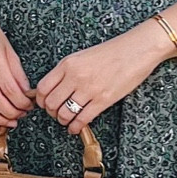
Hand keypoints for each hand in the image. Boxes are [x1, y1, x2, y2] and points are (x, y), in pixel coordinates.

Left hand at [35, 26, 167, 133]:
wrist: (137, 50)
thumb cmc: (112, 51)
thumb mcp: (82, 56)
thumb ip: (67, 71)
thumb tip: (55, 88)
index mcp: (68, 64)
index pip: (43, 87)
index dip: (40, 100)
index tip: (44, 104)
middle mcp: (75, 76)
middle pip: (51, 103)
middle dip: (51, 112)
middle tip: (55, 113)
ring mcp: (89, 89)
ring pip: (64, 113)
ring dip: (62, 121)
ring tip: (66, 120)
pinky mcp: (103, 100)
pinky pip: (82, 119)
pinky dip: (75, 127)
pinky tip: (75, 128)